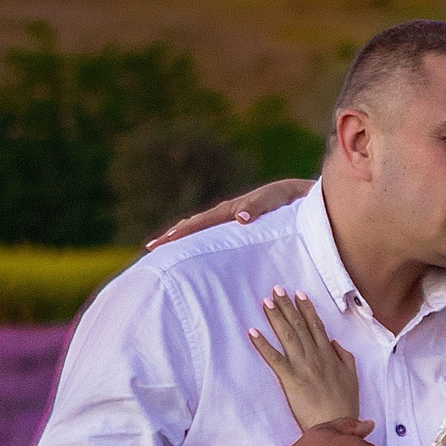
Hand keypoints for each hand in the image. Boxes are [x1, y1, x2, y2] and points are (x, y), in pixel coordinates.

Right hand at [146, 177, 313, 248]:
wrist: (294, 194)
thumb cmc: (284, 199)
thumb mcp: (273, 201)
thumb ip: (257, 208)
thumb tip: (240, 218)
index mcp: (229, 210)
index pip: (199, 223)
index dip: (181, 233)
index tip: (163, 243)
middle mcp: (224, 213)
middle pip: (192, 225)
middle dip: (172, 236)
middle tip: (151, 249)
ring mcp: (228, 218)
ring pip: (199, 228)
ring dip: (181, 238)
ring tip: (164, 249)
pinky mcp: (235, 225)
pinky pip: (212, 232)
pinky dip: (198, 239)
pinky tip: (194, 251)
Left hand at [249, 288, 361, 430]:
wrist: (337, 425)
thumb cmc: (345, 405)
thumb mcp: (352, 378)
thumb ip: (345, 358)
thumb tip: (334, 343)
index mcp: (330, 355)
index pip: (317, 326)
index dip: (307, 309)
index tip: (299, 295)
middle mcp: (316, 356)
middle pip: (299, 326)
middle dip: (288, 306)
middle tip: (277, 289)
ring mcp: (302, 366)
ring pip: (287, 336)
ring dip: (276, 317)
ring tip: (266, 302)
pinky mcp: (290, 378)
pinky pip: (274, 358)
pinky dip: (262, 344)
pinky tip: (252, 332)